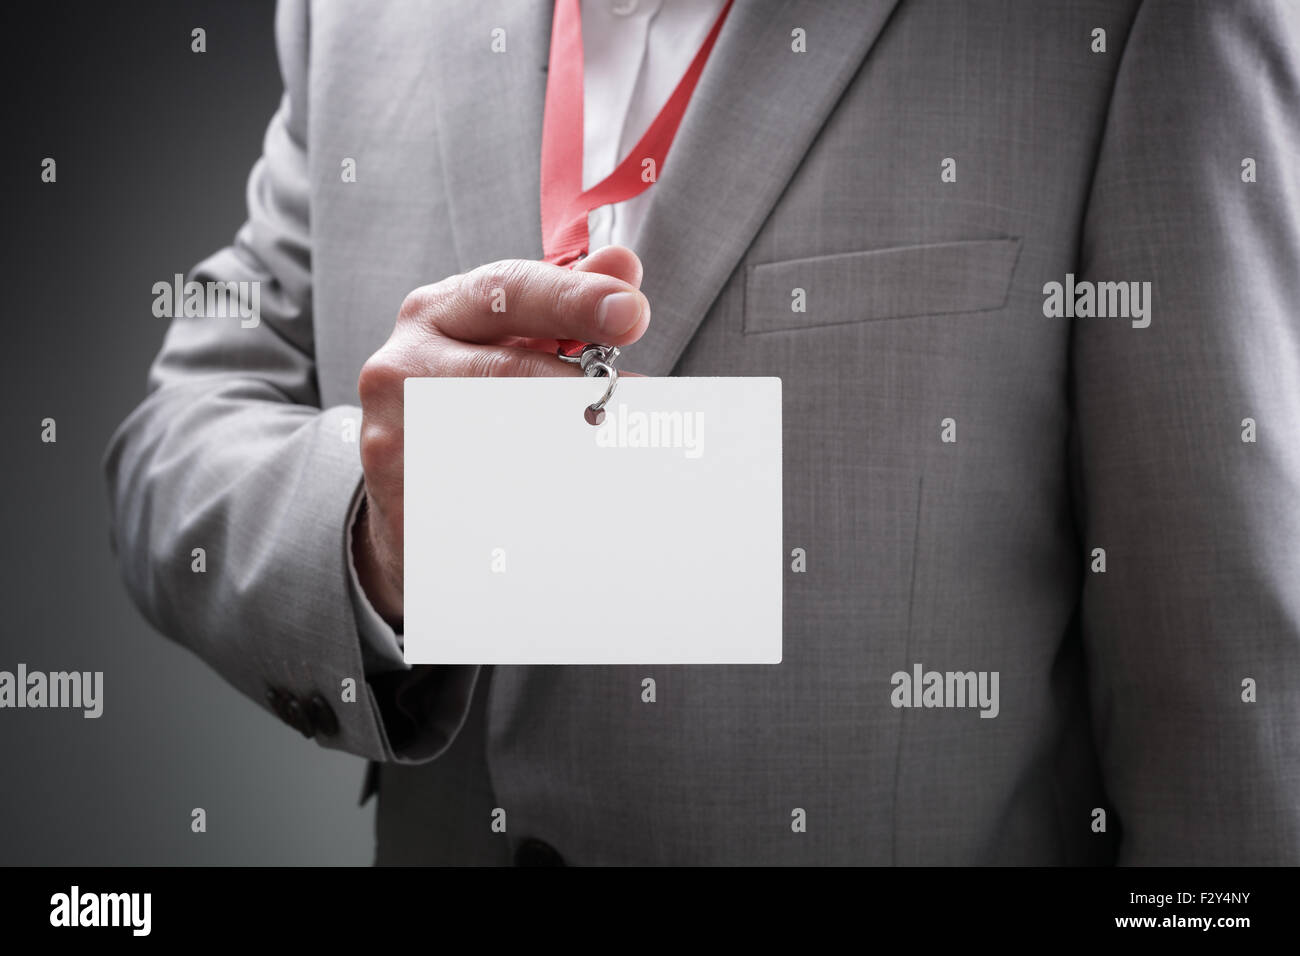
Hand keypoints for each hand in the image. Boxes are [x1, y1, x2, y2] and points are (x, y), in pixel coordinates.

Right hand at [353, 246, 649, 624]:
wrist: (400, 489)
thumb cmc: (466, 397)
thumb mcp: (506, 339)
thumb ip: (564, 304)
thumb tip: (622, 265)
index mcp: (435, 313)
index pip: (509, 291)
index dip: (574, 300)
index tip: (632, 312)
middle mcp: (402, 365)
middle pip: (508, 372)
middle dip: (582, 390)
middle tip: (645, 407)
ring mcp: (394, 435)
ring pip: (502, 440)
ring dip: (570, 450)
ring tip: (619, 453)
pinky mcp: (402, 501)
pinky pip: (485, 500)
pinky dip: (540, 502)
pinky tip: (574, 506)